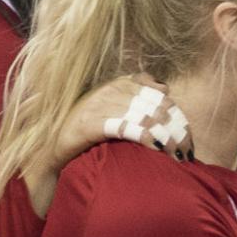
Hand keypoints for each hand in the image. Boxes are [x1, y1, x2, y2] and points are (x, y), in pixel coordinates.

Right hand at [22, 74, 190, 216]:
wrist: (49, 149)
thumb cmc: (85, 131)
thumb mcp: (111, 107)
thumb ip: (135, 93)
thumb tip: (164, 86)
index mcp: (116, 84)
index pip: (155, 93)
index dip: (174, 113)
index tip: (187, 134)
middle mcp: (107, 90)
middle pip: (152, 104)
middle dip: (173, 127)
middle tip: (186, 148)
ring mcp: (97, 106)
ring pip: (142, 115)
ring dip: (164, 135)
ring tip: (177, 153)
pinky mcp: (88, 124)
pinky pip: (123, 126)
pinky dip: (143, 136)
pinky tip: (156, 147)